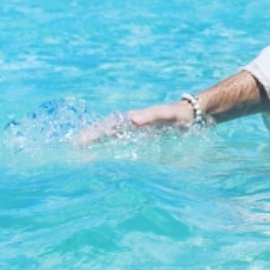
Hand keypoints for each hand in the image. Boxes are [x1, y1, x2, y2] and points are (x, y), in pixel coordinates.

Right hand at [75, 99, 193, 145]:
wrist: (195, 113)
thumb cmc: (179, 114)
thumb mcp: (166, 114)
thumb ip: (151, 115)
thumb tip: (131, 120)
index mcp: (133, 119)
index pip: (108, 126)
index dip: (93, 133)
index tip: (79, 142)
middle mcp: (132, 124)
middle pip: (107, 131)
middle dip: (91, 138)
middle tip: (75, 149)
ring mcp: (137, 131)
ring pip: (113, 137)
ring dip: (99, 144)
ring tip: (84, 153)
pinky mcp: (144, 137)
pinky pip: (124, 142)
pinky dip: (113, 147)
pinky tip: (108, 155)